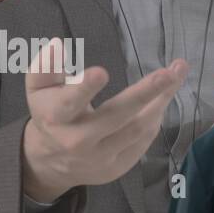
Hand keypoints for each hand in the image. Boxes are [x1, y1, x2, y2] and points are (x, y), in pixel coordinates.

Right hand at [21, 38, 187, 203]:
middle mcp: (78, 141)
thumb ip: (46, 66)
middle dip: (145, 93)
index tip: (101, 72)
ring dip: (160, 101)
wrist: (50, 161)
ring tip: (176, 75)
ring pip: (137, 129)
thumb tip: (56, 45)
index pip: (70, 102)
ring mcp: (100, 157)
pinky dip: (155, 118)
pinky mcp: (116, 167)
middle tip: (169, 73)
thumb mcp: (38, 88)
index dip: (84, 88)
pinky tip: (163, 98)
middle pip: (116, 116)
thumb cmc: (49, 112)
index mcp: (56, 117)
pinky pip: (142, 141)